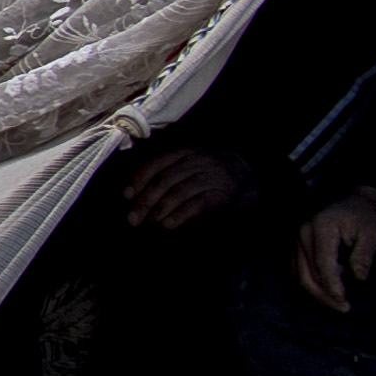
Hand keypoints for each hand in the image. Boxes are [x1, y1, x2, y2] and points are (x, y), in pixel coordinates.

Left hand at [121, 145, 241, 231]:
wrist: (249, 178)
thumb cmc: (209, 175)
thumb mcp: (189, 164)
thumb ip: (166, 172)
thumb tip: (132, 193)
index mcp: (186, 151)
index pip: (157, 164)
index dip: (139, 180)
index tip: (127, 196)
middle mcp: (198, 160)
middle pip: (164, 180)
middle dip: (145, 201)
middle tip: (133, 219)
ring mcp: (211, 176)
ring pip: (178, 192)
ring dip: (159, 209)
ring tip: (149, 223)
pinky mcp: (222, 195)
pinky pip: (197, 205)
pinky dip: (179, 215)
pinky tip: (167, 225)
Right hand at [292, 188, 375, 311]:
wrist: (355, 198)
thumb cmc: (365, 215)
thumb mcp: (373, 232)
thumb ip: (364, 255)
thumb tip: (359, 278)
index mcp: (321, 226)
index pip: (323, 263)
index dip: (333, 285)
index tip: (344, 301)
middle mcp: (303, 232)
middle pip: (307, 273)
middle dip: (324, 295)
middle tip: (344, 308)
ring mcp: (296, 239)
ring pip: (300, 275)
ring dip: (318, 293)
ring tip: (339, 302)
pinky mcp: (296, 246)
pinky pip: (299, 271)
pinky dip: (313, 284)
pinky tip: (330, 290)